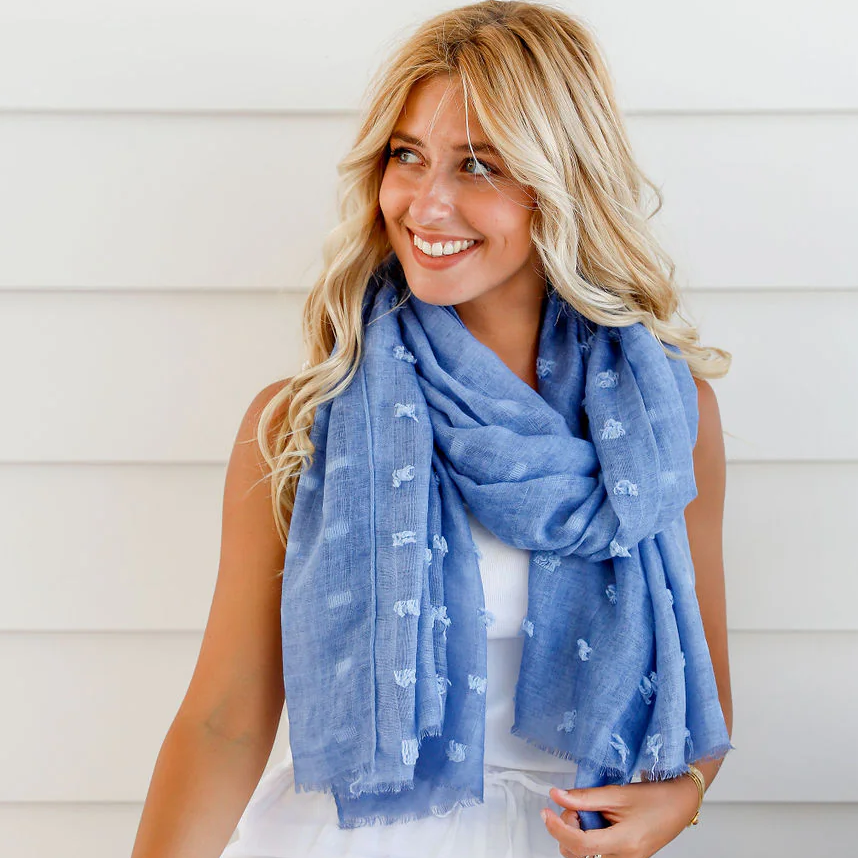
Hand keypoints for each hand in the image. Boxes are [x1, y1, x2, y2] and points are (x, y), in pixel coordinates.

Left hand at [540, 776, 699, 857]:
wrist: (681, 803)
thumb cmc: (657, 797)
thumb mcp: (618, 793)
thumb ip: (585, 797)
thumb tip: (557, 795)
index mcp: (624, 844)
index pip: (579, 844)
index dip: (558, 828)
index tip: (546, 812)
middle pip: (578, 854)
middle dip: (568, 829)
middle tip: (575, 806)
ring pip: (585, 856)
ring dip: (577, 834)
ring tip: (588, 812)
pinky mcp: (627, 857)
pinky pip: (597, 853)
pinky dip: (589, 838)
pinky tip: (597, 821)